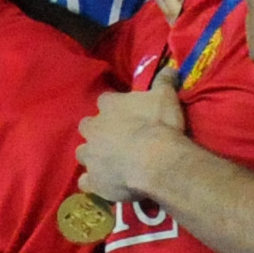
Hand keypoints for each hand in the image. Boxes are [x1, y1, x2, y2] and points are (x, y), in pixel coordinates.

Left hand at [73, 82, 190, 205]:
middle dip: (98, 132)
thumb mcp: (166, 96)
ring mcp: (90, 156)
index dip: (114, 108)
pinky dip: (93, 183)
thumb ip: (164, 81)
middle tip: (116, 139)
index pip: (105, 100)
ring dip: (93, 156)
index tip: (126, 114)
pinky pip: (86, 182)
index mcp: (108, 105)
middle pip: (87, 127)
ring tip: (110, 163)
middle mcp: (93, 128)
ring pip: (83, 153)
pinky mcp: (93, 180)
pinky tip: (105, 184)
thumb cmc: (159, 124)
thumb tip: (170, 67)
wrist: (155, 160)